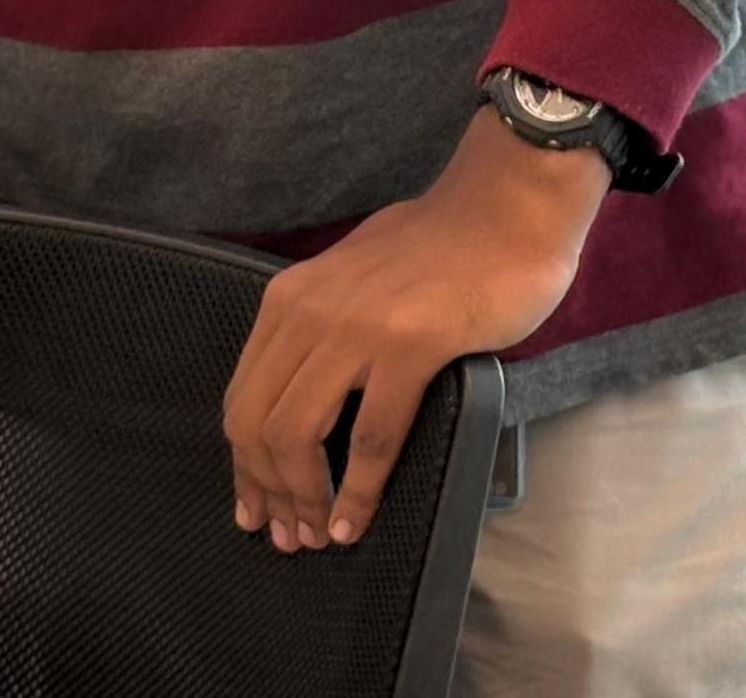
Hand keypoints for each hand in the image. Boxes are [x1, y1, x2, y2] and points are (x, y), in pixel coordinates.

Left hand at [222, 108, 608, 551]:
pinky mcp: (408, 346)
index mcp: (289, 297)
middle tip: (288, 536)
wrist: (503, 209)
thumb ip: (323, 326)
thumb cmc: (439, 245)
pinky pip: (369, 437)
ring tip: (320, 535)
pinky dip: (356, 491)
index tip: (256, 508)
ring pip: (298, 436)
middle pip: (257, 424)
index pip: (242, 396)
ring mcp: (356, 328)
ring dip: (305, 499)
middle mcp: (308, 311)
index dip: (245, 465)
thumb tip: (305, 393)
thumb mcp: (352, 278)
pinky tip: (356, 519)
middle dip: (267, 492)